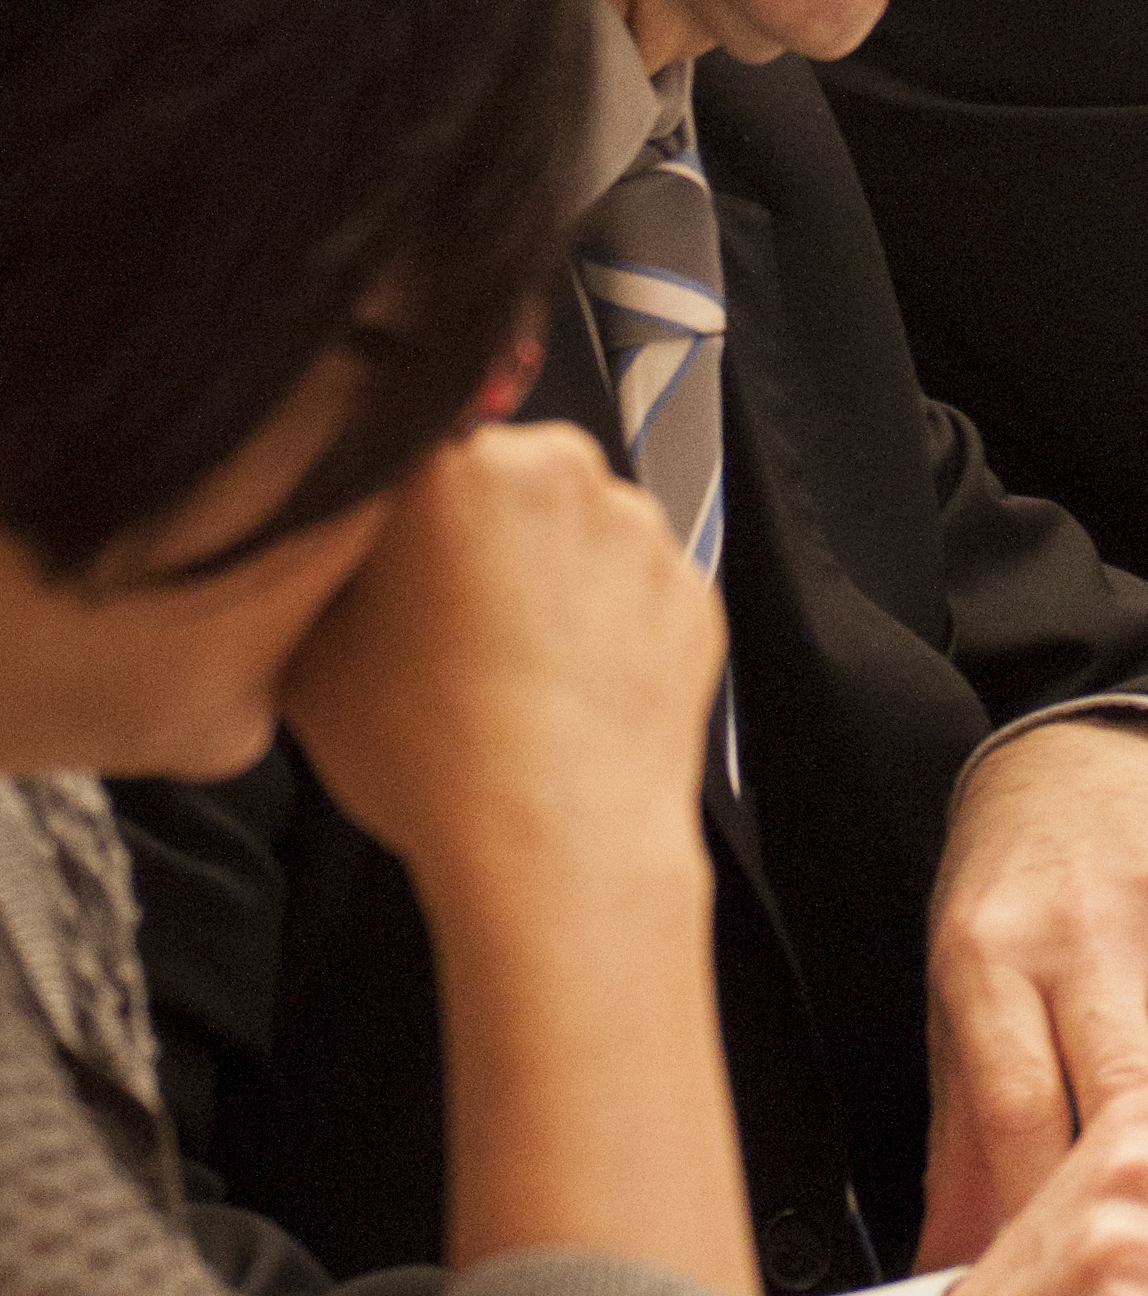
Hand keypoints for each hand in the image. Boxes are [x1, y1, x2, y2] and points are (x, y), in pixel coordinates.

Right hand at [277, 422, 722, 921]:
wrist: (556, 843)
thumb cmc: (433, 755)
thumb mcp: (307, 659)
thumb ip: (315, 577)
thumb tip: (326, 561)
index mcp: (456, 464)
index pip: (412, 452)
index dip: (393, 517)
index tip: (386, 567)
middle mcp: (560, 473)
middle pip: (501, 482)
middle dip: (473, 539)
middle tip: (439, 629)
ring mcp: (638, 530)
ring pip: (573, 534)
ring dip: (545, 579)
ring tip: (505, 674)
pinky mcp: (692, 589)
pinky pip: (633, 588)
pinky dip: (605, 625)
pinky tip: (564, 690)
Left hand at [919, 717, 1147, 1266]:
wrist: (1091, 767)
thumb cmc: (1014, 896)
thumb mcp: (959, 994)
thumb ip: (962, 1134)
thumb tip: (945, 1263)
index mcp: (992, 954)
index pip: (1020, 1107)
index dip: (1036, 1213)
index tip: (1044, 1289)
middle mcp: (1084, 937)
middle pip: (1120, 1100)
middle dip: (1133, 1209)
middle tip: (1134, 1287)